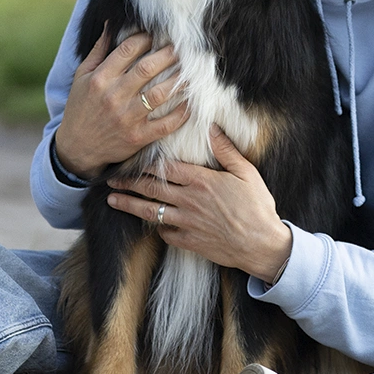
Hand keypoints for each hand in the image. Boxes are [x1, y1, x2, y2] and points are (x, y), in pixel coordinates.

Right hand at [55, 28, 189, 180]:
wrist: (76, 148)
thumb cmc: (80, 107)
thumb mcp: (82, 76)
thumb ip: (98, 50)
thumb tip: (111, 24)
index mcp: (100, 78)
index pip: (128, 50)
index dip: (146, 38)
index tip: (156, 34)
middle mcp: (114, 96)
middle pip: (147, 69)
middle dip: (168, 54)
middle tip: (181, 47)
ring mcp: (127, 118)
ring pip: (160, 94)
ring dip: (179, 80)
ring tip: (191, 70)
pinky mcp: (138, 137)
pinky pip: (166, 124)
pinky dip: (181, 113)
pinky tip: (190, 102)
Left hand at [107, 127, 292, 281]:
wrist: (262, 245)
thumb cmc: (257, 206)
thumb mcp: (246, 172)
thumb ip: (226, 150)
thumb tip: (212, 128)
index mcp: (201, 181)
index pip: (165, 170)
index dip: (144, 165)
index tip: (129, 161)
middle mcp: (189, 201)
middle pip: (151, 190)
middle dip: (128, 184)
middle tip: (110, 181)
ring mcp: (187, 223)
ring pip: (151, 212)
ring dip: (130, 206)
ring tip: (113, 202)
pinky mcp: (190, 242)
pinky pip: (166, 234)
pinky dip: (157, 228)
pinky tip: (151, 224)